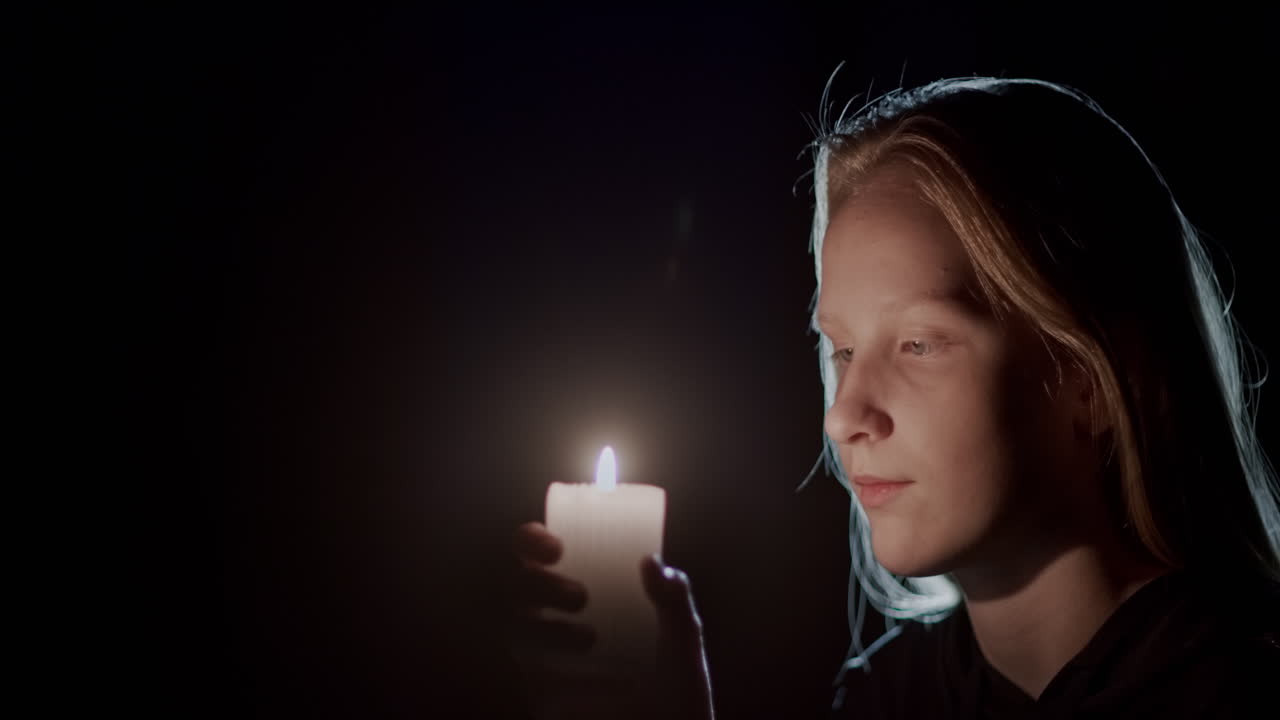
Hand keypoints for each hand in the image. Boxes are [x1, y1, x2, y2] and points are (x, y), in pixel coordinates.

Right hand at [508, 522, 714, 719]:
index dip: (531, 541)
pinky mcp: (542, 698)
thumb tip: (653, 560)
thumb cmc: (677, 691)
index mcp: (583, 595)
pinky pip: (532, 676)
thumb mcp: (684, 642)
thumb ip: (675, 602)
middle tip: (581, 596)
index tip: (555, 547)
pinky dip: (562, 675)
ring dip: (547, 629)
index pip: (539, 555)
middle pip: (516, 588)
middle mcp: (553, 624)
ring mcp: (543, 663)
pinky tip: (603, 681)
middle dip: (538, 584)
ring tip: (591, 639)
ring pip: (516, 630)